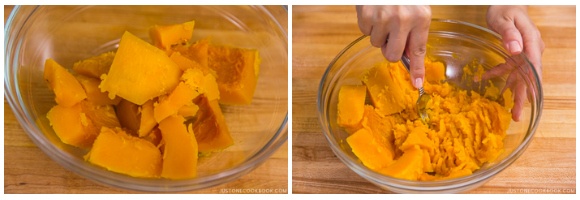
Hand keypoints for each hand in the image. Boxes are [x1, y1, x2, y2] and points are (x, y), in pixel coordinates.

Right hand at [356, 5, 431, 88]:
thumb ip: (415, 32)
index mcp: (421, 17)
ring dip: (379, 33)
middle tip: (391, 36)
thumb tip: (409, 57)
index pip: (418, 50)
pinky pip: (365, 32)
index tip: (417, 84)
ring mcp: (383, 17)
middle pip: (392, 55)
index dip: (417, 69)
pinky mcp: (366, 15)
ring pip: (376, 43)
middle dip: (390, 49)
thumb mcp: (417, 9)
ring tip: (383, 15)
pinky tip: (374, 10)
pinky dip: (368, 23)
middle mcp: (403, 19)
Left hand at [485, 6, 544, 120]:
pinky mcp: (516, 53)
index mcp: (531, 41)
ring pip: (521, 76)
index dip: (531, 84)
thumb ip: (509, 34)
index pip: (534, 66)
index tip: (528, 101)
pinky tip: (484, 79)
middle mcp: (531, 49)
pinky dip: (499, 75)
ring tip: (510, 112)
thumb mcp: (504, 19)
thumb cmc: (505, 8)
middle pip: (529, 76)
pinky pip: (509, 68)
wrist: (507, 2)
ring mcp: (524, 52)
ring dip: (514, 92)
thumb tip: (516, 50)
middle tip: (516, 115)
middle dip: (523, 96)